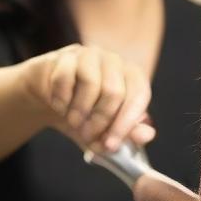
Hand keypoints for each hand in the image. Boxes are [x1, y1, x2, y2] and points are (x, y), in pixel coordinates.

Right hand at [20, 43, 155, 153]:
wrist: (54, 102)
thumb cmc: (88, 116)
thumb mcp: (108, 131)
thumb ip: (129, 134)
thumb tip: (146, 135)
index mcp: (133, 76)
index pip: (139, 95)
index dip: (126, 123)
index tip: (110, 145)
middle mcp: (115, 61)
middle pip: (114, 91)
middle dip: (99, 121)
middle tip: (87, 135)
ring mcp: (90, 55)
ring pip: (91, 82)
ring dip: (79, 111)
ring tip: (74, 122)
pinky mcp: (66, 57)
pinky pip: (64, 77)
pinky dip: (61, 100)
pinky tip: (60, 107)